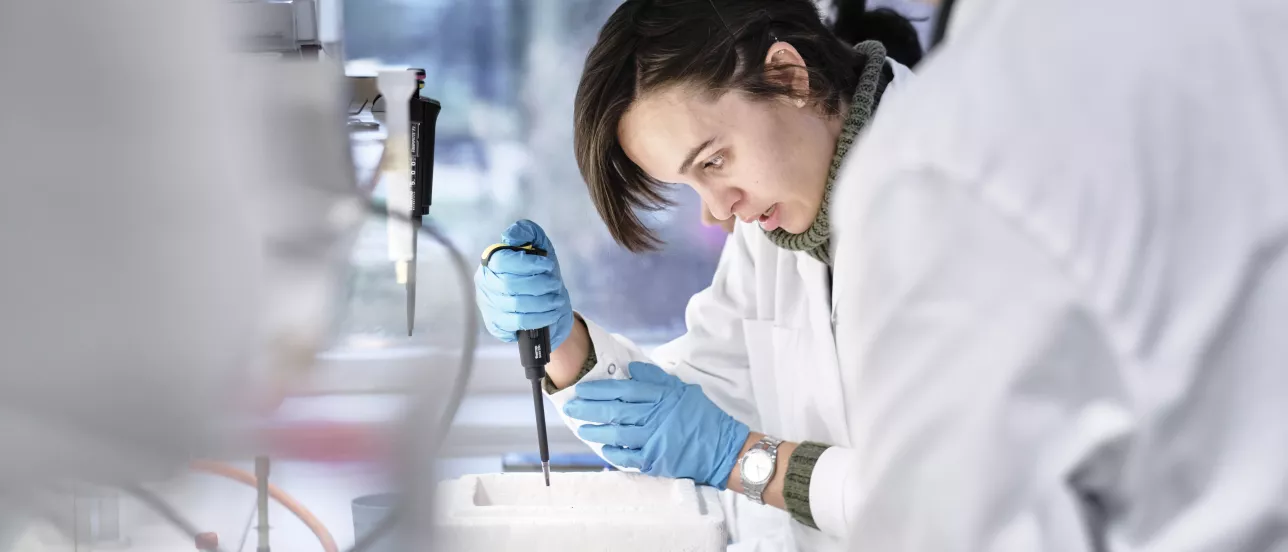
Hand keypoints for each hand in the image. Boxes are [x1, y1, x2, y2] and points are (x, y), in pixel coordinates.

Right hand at [474, 220, 573, 349]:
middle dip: (539, 284)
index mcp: (491, 261)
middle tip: (555, 284)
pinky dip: (540, 317)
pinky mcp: (497, 325)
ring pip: (516, 305)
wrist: (549, 305)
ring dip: (543, 302)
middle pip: (510, 285)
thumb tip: (509, 235)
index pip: (502, 261)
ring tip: (557, 299)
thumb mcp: (540, 246)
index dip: (527, 263)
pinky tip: (551, 312)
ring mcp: (489, 306)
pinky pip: (519, 323)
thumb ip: (527, 232)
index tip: (547, 265)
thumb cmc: (541, 273)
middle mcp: (484, 283)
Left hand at [563, 362, 749, 489]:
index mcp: (662, 397)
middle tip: (571, 407)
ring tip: (581, 428)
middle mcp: (656, 416)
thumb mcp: (684, 390)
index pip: (624, 389)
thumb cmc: (703, 418)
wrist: (723, 448)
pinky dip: (613, 453)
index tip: (583, 389)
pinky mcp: (656, 461)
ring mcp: (655, 440)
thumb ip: (657, 378)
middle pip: (615, 410)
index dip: (600, 389)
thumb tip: (633, 367)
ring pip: (617, 434)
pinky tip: (603, 449)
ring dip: (596, 431)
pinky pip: (628, 457)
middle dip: (589, 408)